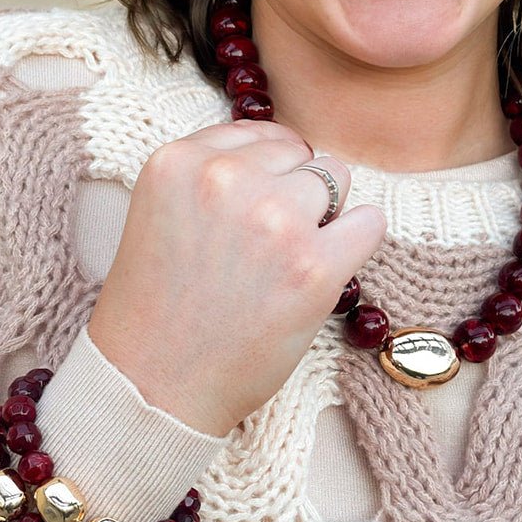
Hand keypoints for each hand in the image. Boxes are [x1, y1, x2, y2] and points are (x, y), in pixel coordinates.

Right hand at [86, 121, 386, 435]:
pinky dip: (356, 241)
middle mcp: (225, 179)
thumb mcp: (162, 211)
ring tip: (287, 262)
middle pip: (300, 154)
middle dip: (294, 192)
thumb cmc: (158, 307)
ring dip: (323, 215)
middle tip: (266, 247)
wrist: (153, 388)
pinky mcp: (315, 266)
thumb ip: (211, 172)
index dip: (265, 173)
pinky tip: (326, 271)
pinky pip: (369, 222)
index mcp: (179, 160)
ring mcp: (274, 220)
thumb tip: (288, 149)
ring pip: (336, 178)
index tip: (254, 210)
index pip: (257, 133)